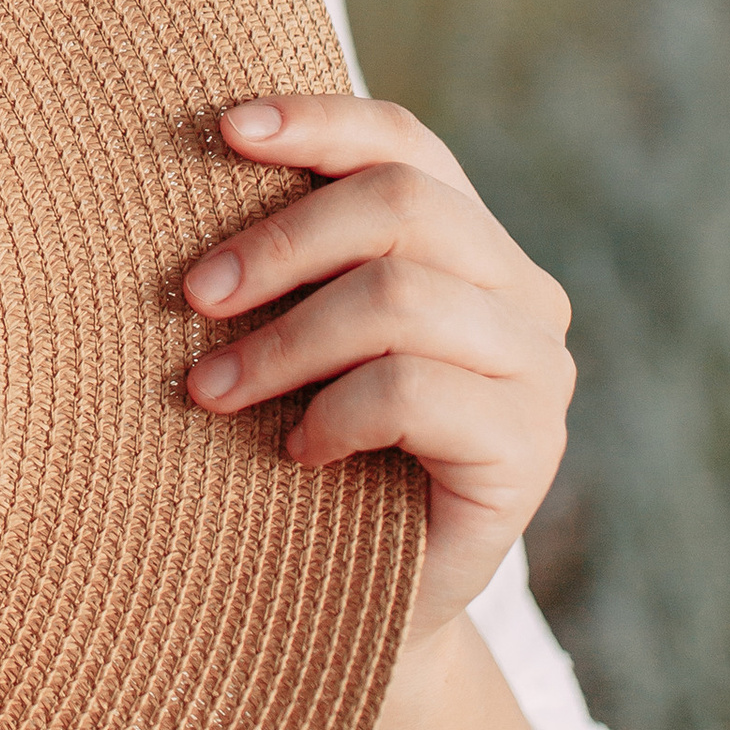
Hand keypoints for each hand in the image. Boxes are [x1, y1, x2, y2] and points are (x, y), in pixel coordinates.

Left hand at [181, 98, 575, 644]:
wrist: (351, 607)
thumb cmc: (304, 455)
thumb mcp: (293, 338)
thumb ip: (288, 262)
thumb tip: (198, 161)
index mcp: (470, 244)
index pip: (405, 144)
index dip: (319, 121)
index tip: (224, 129)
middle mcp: (522, 294)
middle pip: (402, 206)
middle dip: (280, 242)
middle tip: (192, 296)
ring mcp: (537, 371)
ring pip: (400, 297)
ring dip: (284, 341)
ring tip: (210, 391)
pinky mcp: (530, 447)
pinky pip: (411, 391)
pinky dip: (331, 414)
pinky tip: (295, 452)